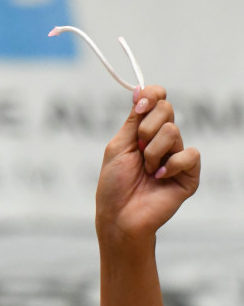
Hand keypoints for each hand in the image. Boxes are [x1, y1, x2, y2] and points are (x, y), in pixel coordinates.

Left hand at [95, 85, 200, 243]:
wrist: (119, 215)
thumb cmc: (114, 184)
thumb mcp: (119, 146)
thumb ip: (133, 120)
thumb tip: (139, 89)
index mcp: (145, 131)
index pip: (158, 99)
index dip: (152, 95)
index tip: (140, 104)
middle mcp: (164, 140)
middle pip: (167, 109)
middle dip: (146, 127)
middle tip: (137, 148)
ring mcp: (178, 156)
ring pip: (173, 131)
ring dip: (152, 151)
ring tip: (145, 170)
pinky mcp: (190, 174)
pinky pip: (189, 154)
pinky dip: (170, 165)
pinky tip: (159, 178)